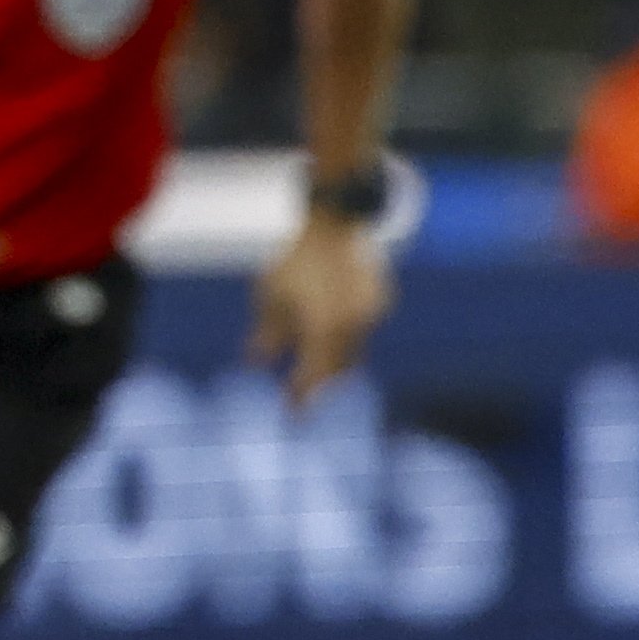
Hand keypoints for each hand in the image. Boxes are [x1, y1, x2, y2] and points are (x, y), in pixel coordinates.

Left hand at [246, 209, 393, 403]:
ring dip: (337, 364)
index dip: (302, 398)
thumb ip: (266, 333)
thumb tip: (256, 362)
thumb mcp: (270, 297)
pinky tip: (338, 333)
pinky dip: (350, 337)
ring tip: (319, 369)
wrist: (333, 224)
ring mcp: (371, 314)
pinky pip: (366, 330)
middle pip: (337, 370)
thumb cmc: (294, 261)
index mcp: (321, 327)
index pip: (313, 376)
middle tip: (305, 397)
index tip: (293, 414)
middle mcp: (351, 326)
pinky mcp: (382, 302)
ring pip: (356, 352)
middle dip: (321, 385)